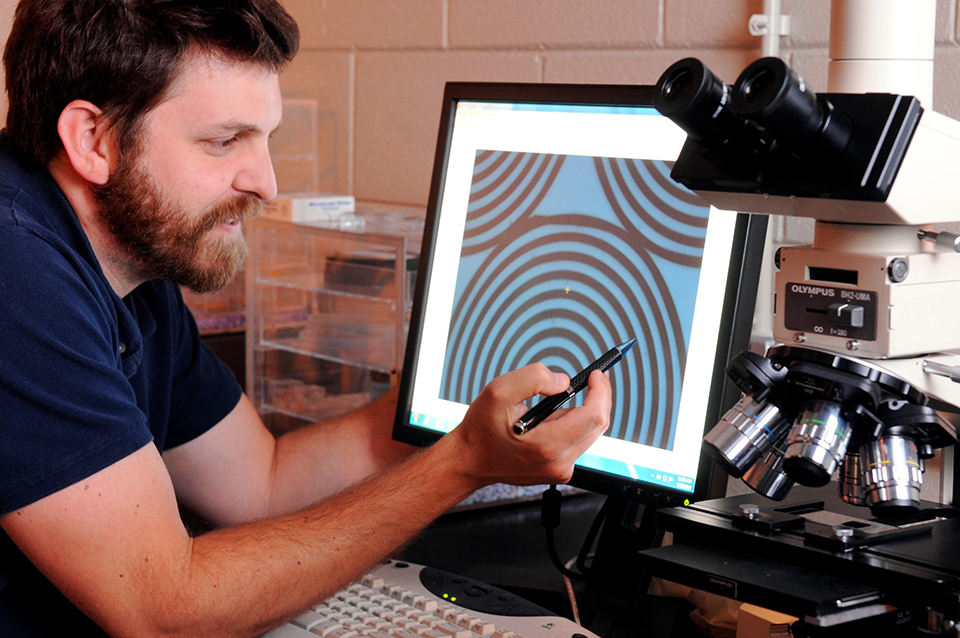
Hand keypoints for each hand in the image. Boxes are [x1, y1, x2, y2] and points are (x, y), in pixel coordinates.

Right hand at [445, 363, 611, 488]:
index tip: (597, 375)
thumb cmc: (481, 430)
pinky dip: (571, 425)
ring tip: (555, 404)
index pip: (593, 416)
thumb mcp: (498, 391)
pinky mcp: (558, 471)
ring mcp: (559, 470)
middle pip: (597, 425)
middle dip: (597, 398)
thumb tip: (562, 381)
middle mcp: (558, 462)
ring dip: (582, 412)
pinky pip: (577, 442)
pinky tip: (551, 421)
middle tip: (591, 380)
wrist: (470, 460)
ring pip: (588, 433)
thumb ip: (533, 378)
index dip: (600, 391)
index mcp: (546, 445)